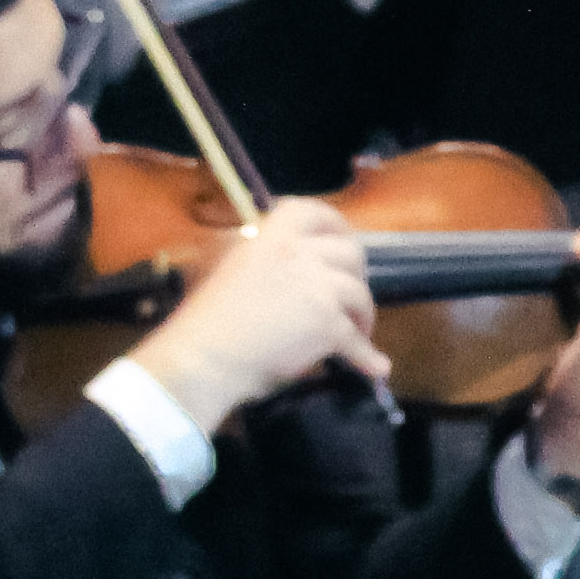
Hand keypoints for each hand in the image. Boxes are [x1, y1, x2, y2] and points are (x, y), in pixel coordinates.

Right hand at [129, 201, 384, 426]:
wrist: (204, 358)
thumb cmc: (209, 320)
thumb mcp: (230, 268)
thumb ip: (264, 257)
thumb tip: (294, 262)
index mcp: (270, 237)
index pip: (313, 212)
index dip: (335, 225)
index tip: (343, 241)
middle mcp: (297, 254)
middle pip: (350, 253)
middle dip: (357, 276)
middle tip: (350, 296)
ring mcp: (316, 287)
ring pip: (360, 295)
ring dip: (363, 317)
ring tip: (358, 333)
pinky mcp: (327, 322)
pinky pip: (357, 340)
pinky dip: (368, 357)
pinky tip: (375, 367)